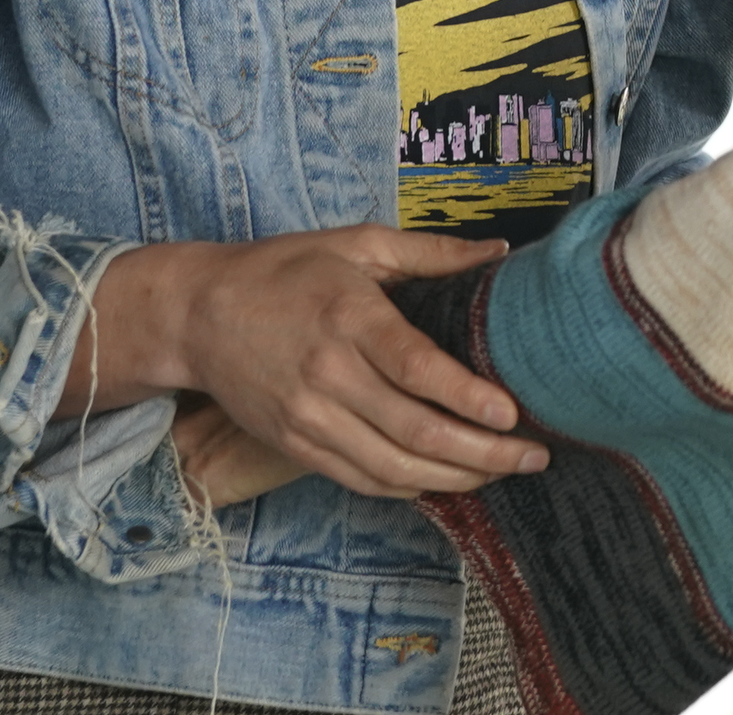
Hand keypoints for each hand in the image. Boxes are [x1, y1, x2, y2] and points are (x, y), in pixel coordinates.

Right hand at [62, 227, 547, 499]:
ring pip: (391, 466)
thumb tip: (500, 253)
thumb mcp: (357, 244)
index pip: (416, 369)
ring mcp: (308, 418)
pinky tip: (447, 481)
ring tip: (504, 473)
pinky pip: (360, 479)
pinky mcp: (295, 445)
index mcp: (349, 318)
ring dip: (454, 478)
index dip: (467, 397)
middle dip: (482, 452)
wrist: (197, 314)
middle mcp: (328, 376)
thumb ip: (431, 253)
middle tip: (534, 456)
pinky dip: (408, 487)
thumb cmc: (284, 270)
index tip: (513, 415)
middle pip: (414, 430)